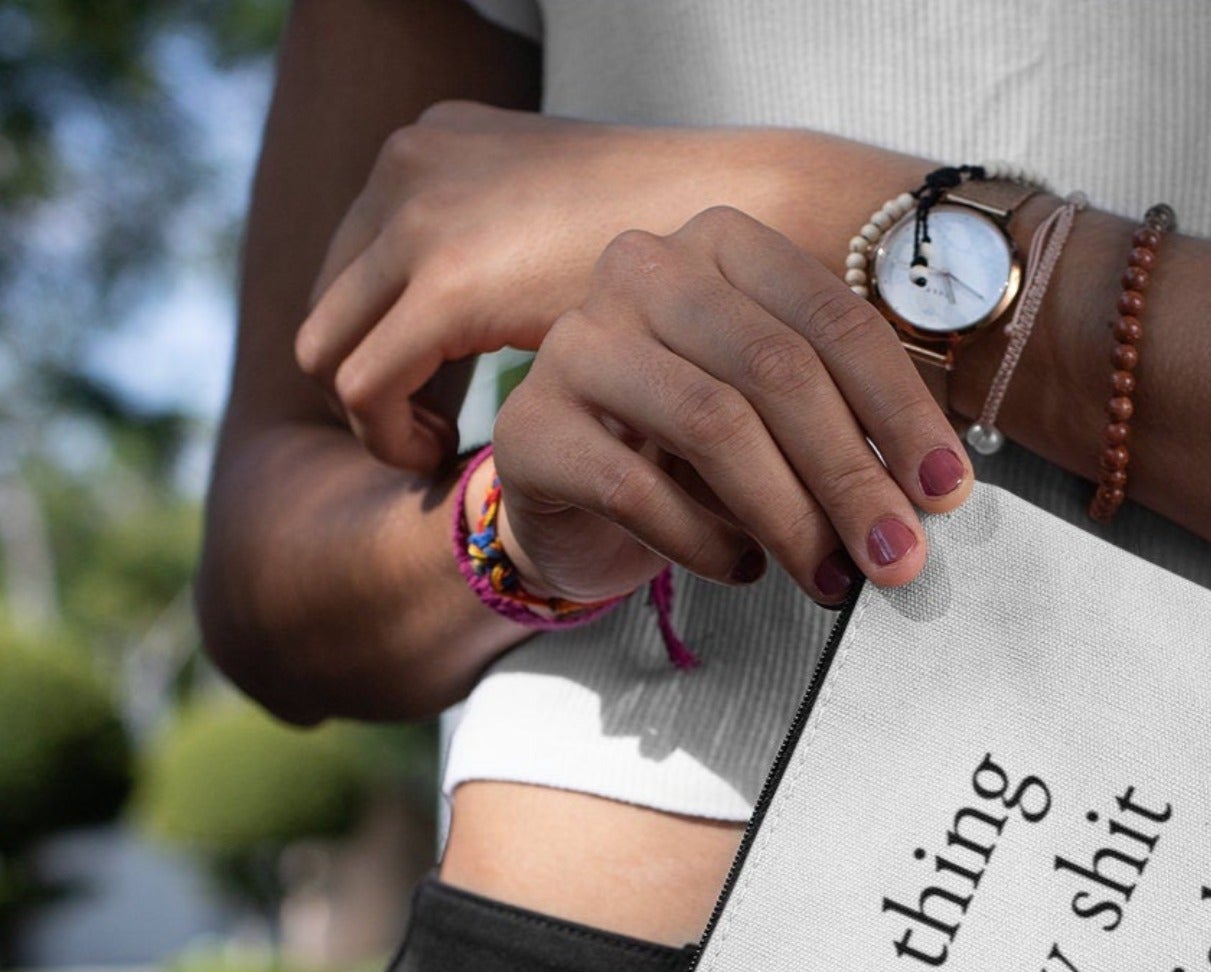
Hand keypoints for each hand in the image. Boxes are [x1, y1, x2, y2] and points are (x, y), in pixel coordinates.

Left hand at [292, 102, 837, 471]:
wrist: (755, 220)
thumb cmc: (693, 238)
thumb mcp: (578, 228)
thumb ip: (531, 249)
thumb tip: (510, 288)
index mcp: (443, 145)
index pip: (363, 254)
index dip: (388, 333)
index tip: (440, 394)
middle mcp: (413, 166)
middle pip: (334, 299)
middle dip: (374, 377)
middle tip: (436, 436)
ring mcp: (421, 217)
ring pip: (329, 346)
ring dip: (375, 416)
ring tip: (442, 455)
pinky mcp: (449, 284)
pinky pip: (366, 387)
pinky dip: (391, 438)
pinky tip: (449, 462)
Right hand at [487, 204, 973, 607]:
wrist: (574, 497)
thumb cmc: (695, 454)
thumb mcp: (783, 424)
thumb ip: (848, 433)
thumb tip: (929, 498)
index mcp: (725, 248)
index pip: (834, 322)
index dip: (902, 413)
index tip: (947, 495)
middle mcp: (645, 270)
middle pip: (778, 370)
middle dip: (852, 477)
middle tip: (899, 557)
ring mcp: (577, 342)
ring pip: (715, 423)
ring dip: (791, 518)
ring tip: (831, 580)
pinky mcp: (531, 427)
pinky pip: (638, 489)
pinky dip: (707, 543)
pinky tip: (744, 570)